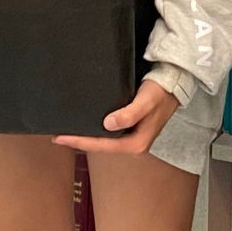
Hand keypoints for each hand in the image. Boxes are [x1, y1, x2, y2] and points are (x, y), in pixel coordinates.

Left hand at [55, 80, 179, 155]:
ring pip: (103, 141)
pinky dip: (95, 131)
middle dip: (79, 142)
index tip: (61, 137)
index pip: (102, 145)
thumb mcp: (146, 101)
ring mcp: (132, 138)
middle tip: (57, 137)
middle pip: (101, 146)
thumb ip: (129, 114)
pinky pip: (108, 135)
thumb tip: (108, 124)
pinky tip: (85, 126)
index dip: (80, 141)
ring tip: (67, 133)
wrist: (173, 84)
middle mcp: (133, 144)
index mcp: (136, 144)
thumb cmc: (160, 92)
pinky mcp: (130, 130)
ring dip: (86, 137)